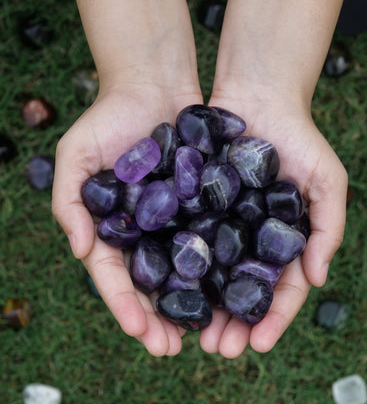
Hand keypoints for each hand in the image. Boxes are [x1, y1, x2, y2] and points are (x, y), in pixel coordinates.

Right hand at [52, 83, 201, 355]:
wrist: (153, 85)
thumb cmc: (109, 117)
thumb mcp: (76, 155)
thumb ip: (71, 202)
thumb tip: (81, 249)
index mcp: (115, 226)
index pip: (116, 275)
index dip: (125, 306)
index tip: (141, 333)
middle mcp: (147, 229)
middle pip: (152, 282)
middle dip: (159, 318)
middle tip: (173, 349)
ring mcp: (177, 218)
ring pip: (185, 269)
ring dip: (192, 302)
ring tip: (205, 333)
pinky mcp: (204, 202)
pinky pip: (212, 237)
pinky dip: (218, 264)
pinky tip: (228, 289)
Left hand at [199, 88, 347, 357]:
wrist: (258, 96)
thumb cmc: (299, 137)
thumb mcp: (328, 180)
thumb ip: (329, 228)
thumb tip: (318, 279)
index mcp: (282, 239)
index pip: (281, 288)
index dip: (273, 318)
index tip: (258, 344)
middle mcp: (249, 237)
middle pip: (240, 289)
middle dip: (231, 322)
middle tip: (217, 349)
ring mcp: (220, 222)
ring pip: (209, 273)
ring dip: (201, 305)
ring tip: (190, 332)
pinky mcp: (193, 204)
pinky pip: (185, 238)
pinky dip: (178, 266)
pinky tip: (167, 289)